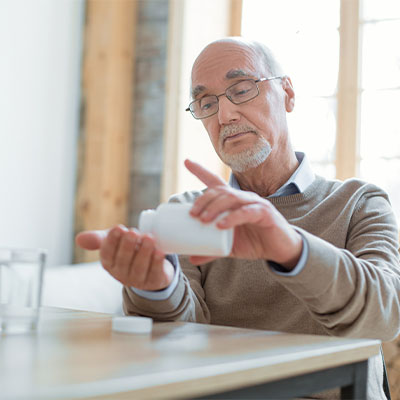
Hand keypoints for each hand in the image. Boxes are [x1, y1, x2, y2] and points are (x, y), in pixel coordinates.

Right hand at [75, 226, 174, 289]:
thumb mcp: (115, 243)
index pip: (107, 253)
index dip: (112, 241)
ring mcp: (138, 280)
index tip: (118, 228)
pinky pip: (155, 273)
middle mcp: (121, 274)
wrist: (153, 267)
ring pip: (139, 267)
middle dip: (128, 245)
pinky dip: (157, 262)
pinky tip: (159, 252)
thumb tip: (79, 238)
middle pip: (123, 260)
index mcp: (109, 263)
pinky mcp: (155, 281)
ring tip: (149, 238)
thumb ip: (98, 239)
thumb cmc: (130, 251)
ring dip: (144, 252)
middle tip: (133, 232)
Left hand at [184, 159, 302, 268]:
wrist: (280, 251)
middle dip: (203, 200)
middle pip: (220, 191)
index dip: (201, 171)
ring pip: (231, 197)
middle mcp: (242, 198)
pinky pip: (247, 212)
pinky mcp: (265, 213)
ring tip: (203, 219)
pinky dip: (233, 218)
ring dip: (215, 207)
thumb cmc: (254, 242)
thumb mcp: (229, 247)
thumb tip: (191, 259)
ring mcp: (255, 203)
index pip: (215, 182)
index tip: (186, 161)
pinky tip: (222, 225)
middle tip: (192, 214)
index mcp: (232, 202)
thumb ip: (211, 250)